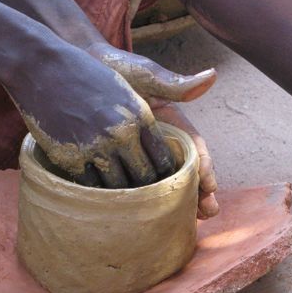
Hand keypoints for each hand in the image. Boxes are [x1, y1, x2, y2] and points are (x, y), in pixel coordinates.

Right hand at [8, 44, 175, 187]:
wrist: (41, 68)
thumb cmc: (86, 75)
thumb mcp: (124, 90)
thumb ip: (141, 120)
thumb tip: (154, 151)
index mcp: (140, 116)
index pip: (163, 159)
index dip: (163, 173)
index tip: (159, 179)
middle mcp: (122, 135)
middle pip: (144, 178)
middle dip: (145, 187)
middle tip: (143, 196)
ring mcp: (95, 148)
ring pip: (118, 187)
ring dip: (120, 193)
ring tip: (120, 196)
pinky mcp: (69, 158)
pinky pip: (90, 185)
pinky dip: (94, 187)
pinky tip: (95, 186)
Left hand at [86, 42, 218, 216]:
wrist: (79, 69)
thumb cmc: (118, 68)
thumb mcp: (146, 76)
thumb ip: (174, 83)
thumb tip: (210, 77)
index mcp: (173, 126)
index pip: (195, 150)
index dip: (206, 168)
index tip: (211, 185)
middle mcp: (160, 144)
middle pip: (184, 173)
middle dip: (198, 194)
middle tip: (207, 214)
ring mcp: (138, 155)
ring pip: (161, 184)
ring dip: (174, 204)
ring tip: (184, 223)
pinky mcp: (117, 162)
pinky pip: (131, 184)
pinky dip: (141, 202)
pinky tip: (143, 219)